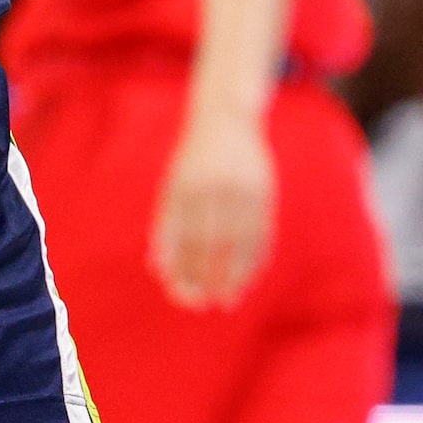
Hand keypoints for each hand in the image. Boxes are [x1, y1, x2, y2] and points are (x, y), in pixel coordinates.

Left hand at [150, 104, 273, 308]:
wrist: (226, 118)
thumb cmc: (193, 162)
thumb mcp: (174, 185)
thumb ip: (166, 225)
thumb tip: (159, 269)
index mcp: (183, 187)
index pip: (179, 240)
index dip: (182, 270)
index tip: (182, 296)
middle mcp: (211, 187)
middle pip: (209, 244)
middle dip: (208, 278)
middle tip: (207, 304)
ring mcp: (240, 186)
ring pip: (238, 241)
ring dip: (235, 275)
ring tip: (230, 299)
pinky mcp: (263, 188)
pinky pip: (261, 230)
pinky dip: (256, 257)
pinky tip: (251, 276)